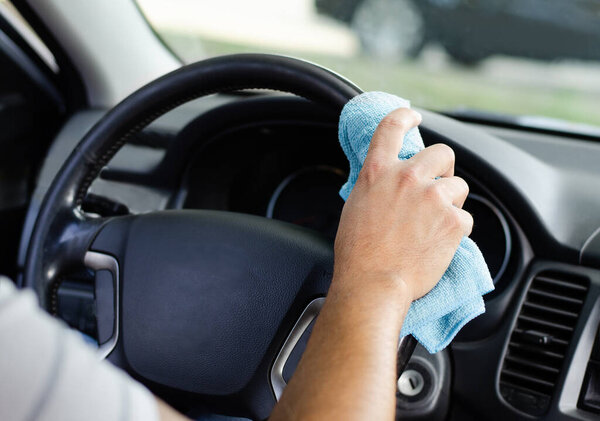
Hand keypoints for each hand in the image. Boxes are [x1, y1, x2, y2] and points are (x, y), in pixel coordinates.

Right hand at [333, 108, 471, 302]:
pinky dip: (456, 231)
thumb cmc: (358, 252)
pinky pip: (465, 218)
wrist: (373, 283)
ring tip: (433, 225)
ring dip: (451, 202)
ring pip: (458, 186)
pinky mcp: (452, 221)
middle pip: (442, 152)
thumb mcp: (356, 206)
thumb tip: (388, 183)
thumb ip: (376, 186)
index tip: (414, 117)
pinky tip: (438, 243)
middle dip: (444, 167)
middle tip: (439, 185)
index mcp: (378, 172)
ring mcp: (433, 198)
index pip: (392, 127)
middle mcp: (407, 178)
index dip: (405, 116)